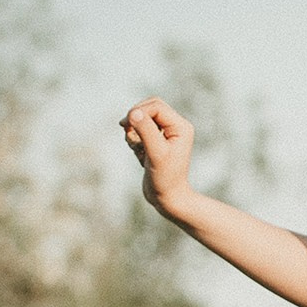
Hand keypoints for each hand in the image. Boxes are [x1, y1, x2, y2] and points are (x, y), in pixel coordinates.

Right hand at [120, 98, 193, 212]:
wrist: (168, 199)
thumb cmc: (165, 179)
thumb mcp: (155, 154)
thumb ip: (146, 130)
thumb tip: (133, 112)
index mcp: (180, 126)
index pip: (155, 106)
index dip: (139, 112)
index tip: (126, 126)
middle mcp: (176, 127)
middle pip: (149, 108)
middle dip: (135, 119)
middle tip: (126, 132)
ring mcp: (166, 134)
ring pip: (143, 118)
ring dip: (134, 130)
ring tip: (137, 149)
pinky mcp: (157, 141)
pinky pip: (140, 130)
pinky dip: (134, 138)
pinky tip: (138, 154)